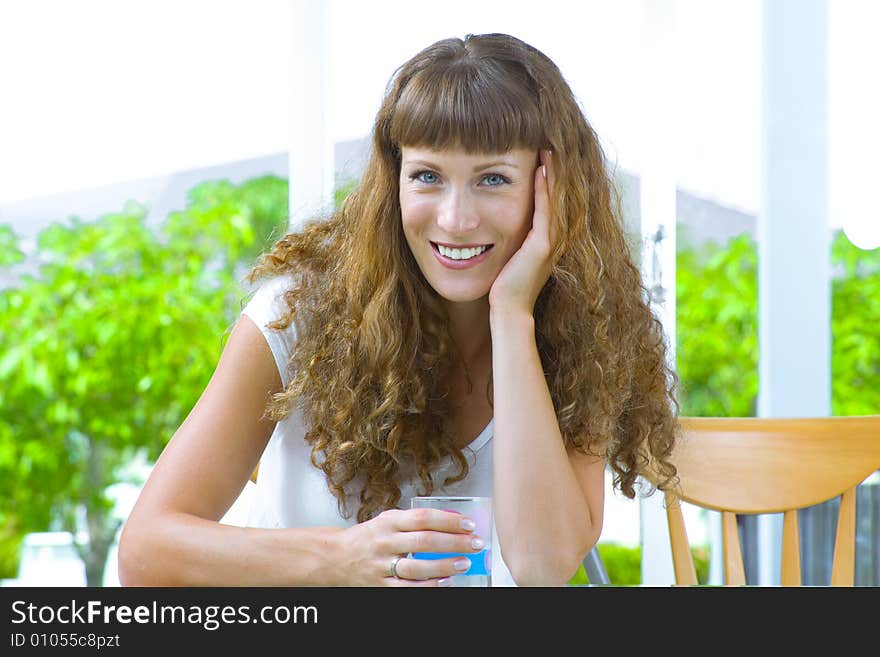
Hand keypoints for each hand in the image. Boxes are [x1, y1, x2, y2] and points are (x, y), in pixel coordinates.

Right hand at [333, 507, 483, 585]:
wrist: (336, 557)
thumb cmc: (369, 537)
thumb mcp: (387, 520)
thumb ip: (414, 521)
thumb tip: (451, 522)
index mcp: (388, 521)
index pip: (423, 518)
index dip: (448, 520)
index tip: (469, 523)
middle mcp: (385, 542)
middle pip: (424, 541)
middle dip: (454, 542)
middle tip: (475, 543)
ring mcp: (382, 565)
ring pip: (417, 567)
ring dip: (445, 565)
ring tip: (464, 562)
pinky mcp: (380, 585)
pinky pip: (408, 587)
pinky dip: (429, 586)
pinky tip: (445, 581)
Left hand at [488, 148, 558, 315]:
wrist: (506, 310)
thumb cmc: (502, 287)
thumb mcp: (507, 256)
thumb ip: (509, 239)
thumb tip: (493, 225)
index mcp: (546, 239)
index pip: (551, 200)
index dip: (550, 177)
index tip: (543, 154)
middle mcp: (553, 238)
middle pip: (559, 195)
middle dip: (556, 168)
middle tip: (550, 142)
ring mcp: (550, 242)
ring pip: (555, 199)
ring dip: (553, 172)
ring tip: (548, 148)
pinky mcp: (542, 247)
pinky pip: (545, 211)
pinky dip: (544, 190)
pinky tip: (540, 170)